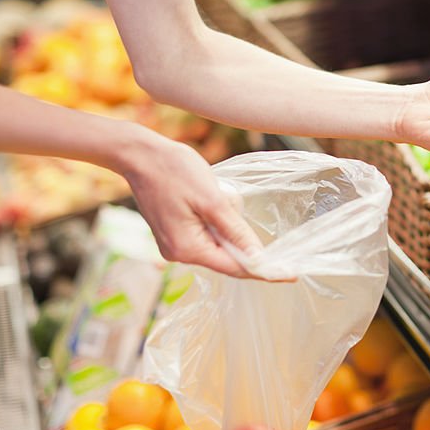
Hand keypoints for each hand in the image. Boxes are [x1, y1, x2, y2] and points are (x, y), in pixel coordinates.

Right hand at [117, 131, 286, 279]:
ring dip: (228, 224)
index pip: (236, 268)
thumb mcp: (212, 200)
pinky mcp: (173, 233)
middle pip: (226, 258)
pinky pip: (205, 235)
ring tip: (218, 193)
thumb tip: (257, 258)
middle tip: (247, 214)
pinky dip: (216, 221)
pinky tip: (212, 196)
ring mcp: (173, 245)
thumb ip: (235, 231)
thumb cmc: (175, 171)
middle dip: (243, 239)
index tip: (290, 275)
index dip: (265, 271)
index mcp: (188, 249)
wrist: (139, 155)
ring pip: (217, 244)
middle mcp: (178, 254)